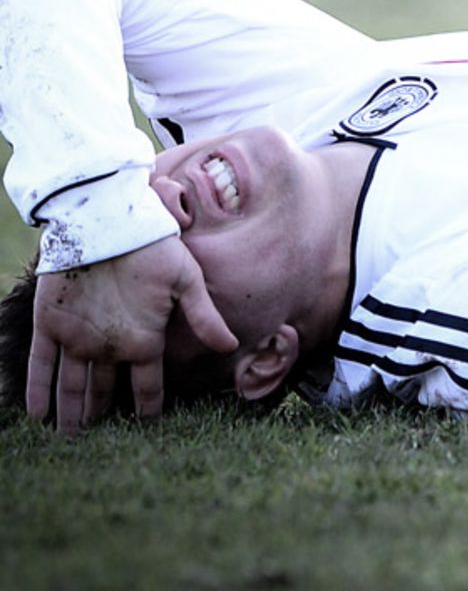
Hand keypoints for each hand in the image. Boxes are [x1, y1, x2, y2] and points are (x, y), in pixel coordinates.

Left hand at [27, 236, 236, 434]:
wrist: (111, 222)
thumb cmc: (154, 247)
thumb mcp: (185, 281)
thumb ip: (202, 316)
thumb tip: (230, 344)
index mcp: (143, 337)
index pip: (146, 381)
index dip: (147, 405)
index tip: (148, 427)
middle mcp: (110, 342)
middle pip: (103, 389)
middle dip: (99, 416)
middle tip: (94, 445)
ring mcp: (78, 334)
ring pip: (71, 383)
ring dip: (70, 411)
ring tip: (67, 438)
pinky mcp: (50, 323)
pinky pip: (41, 363)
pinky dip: (39, 388)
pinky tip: (38, 413)